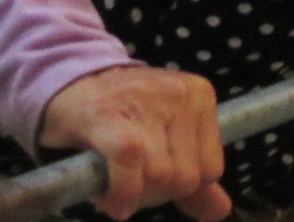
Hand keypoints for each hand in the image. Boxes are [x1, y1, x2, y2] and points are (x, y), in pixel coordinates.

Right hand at [39, 65, 230, 220]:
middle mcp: (180, 94)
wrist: (72, 83)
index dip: (179, 190)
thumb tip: (220, 212)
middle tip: (130, 187)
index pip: (210, 170)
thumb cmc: (124, 115)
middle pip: (185, 177)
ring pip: (160, 175)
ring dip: (133, 196)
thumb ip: (195, 172)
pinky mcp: (110, 114)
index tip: (152, 184)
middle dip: (155, 195)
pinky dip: (122, 192)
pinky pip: (130, 162)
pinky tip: (111, 200)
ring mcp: (146, 101)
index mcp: (200, 96)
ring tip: (114, 187)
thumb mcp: (168, 134)